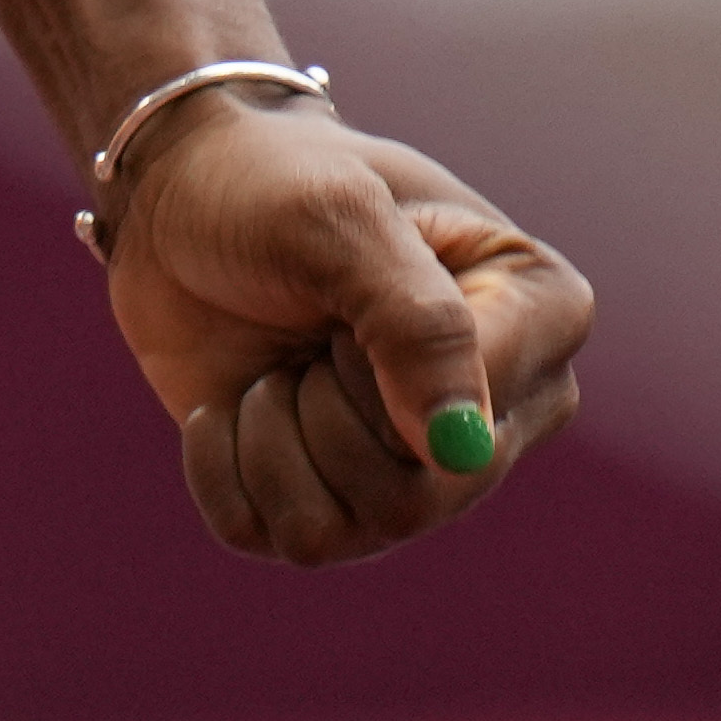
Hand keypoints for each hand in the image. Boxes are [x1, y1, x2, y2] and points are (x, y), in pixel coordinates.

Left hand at [100, 98, 593, 567]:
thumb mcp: (339, 217)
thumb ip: (418, 323)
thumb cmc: (273, 183)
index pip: (474, 426)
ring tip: (278, 361)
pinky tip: (234, 401)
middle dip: (320, 407)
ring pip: (336, 533)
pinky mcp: (336, 507)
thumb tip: (465, 453)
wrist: (179, 199)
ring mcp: (419, 472)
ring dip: (268, 438)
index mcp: (541, 319)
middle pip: (412, 499)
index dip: (375, 374)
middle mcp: (499, 412)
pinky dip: (224, 466)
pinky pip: (272, 538)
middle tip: (308, 330)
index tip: (340, 306)